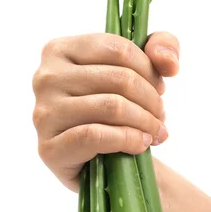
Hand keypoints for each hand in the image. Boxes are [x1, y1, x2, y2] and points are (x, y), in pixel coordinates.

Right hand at [32, 32, 179, 191]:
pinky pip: (96, 136)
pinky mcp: (49, 148)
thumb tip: (167, 61)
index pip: (117, 49)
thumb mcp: (143, 70)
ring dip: (145, 122)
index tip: (160, 89)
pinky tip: (141, 144)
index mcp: (59, 51)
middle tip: (161, 117)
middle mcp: (45, 78)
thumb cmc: (117, 113)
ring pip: (111, 106)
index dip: (149, 70)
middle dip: (151, 100)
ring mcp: (43, 114)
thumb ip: (163, 46)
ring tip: (156, 132)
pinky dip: (128, 139)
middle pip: (119, 78)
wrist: (103, 165)